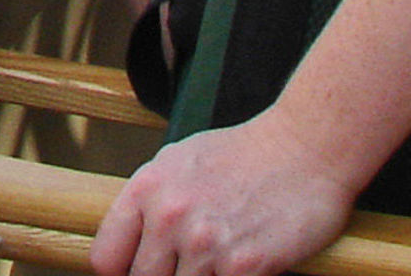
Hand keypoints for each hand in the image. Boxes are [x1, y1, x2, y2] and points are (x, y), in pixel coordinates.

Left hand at [89, 114, 356, 275]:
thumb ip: (151, 203)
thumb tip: (130, 245)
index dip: (119, 274)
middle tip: (185, 266)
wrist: (305, 148)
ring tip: (215, 262)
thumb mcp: (179, 163)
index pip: (105, 258)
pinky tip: (238, 269)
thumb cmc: (244, 154)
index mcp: (147, 188)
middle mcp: (169, 217)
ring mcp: (205, 244)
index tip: (135, 273)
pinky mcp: (244, 267)